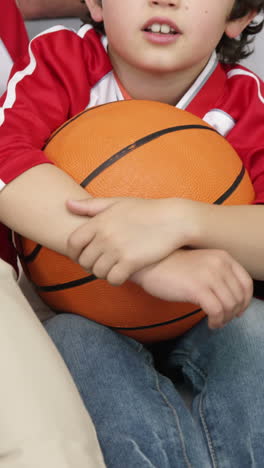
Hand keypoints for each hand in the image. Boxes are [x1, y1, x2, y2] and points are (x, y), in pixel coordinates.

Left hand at [66, 197, 196, 284]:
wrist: (173, 220)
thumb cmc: (145, 211)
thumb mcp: (117, 203)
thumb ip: (90, 206)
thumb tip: (66, 204)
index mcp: (99, 221)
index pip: (72, 243)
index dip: (74, 253)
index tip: (82, 256)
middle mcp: (105, 235)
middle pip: (84, 261)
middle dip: (89, 266)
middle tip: (99, 265)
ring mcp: (118, 249)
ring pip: (98, 272)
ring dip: (103, 274)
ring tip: (111, 269)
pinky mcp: (131, 262)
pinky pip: (113, 279)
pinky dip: (115, 280)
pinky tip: (122, 275)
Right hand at [132, 249, 252, 328]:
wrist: (149, 265)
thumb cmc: (172, 267)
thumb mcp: (202, 264)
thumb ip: (219, 275)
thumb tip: (234, 300)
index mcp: (223, 257)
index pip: (246, 283)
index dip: (245, 301)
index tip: (237, 311)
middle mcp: (219, 263)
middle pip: (239, 297)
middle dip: (233, 313)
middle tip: (223, 320)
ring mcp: (209, 275)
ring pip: (230, 306)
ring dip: (225, 319)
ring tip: (215, 323)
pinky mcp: (197, 288)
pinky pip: (217, 311)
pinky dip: (217, 321)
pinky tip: (210, 324)